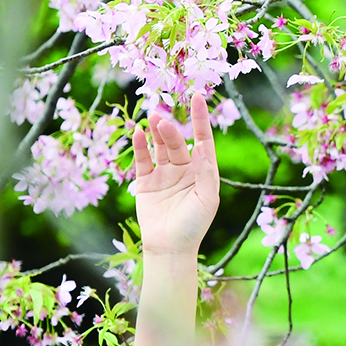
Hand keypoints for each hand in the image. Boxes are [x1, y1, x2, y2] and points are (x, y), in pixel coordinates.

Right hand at [130, 93, 220, 257]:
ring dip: (156, 132)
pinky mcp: (147, 183)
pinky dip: (140, 146)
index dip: (201, 118)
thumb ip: (206, 173)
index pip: (203, 139)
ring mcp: (165, 174)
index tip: (197, 97)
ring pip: (161, 147)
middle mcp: (185, 169)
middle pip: (179, 142)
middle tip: (161, 119)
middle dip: (171, 130)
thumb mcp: (207, 199)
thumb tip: (202, 147)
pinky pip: (143, 160)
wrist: (169, 248)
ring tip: (151, 118)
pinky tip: (138, 133)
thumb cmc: (193, 226)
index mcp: (203, 171)